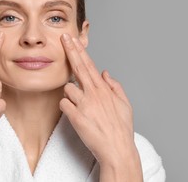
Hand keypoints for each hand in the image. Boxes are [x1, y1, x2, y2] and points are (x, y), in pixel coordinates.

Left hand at [59, 34, 141, 179]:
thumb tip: (105, 72)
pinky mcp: (76, 117)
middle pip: (78, 67)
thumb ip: (114, 86)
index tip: (73, 39)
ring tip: (81, 106)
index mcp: (104, 89)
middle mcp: (93, 93)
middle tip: (63, 38)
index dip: (80, 50)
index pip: (89, 64)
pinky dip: (67, 107)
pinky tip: (75, 114)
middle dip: (70, 50)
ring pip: (67, 88)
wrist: (117, 149)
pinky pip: (63, 104)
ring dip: (71, 94)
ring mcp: (84, 104)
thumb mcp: (124, 104)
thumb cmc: (121, 128)